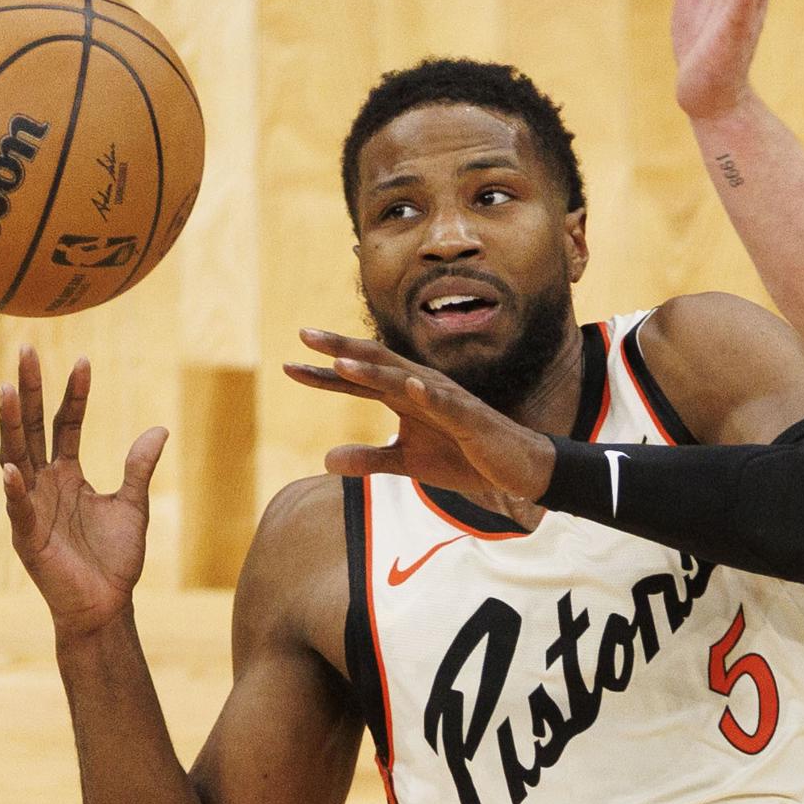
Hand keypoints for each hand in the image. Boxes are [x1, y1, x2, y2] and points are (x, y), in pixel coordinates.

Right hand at [0, 347, 167, 636]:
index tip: (83, 359)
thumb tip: (158, 428)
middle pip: (32, 428)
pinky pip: (19, 509)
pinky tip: (11, 468)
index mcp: (66, 475)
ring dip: (10, 425)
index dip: (74, 393)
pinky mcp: (27, 538)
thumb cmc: (114, 560)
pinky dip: (15, 490)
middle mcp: (44, 484)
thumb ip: (138, 467)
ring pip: (16, 457)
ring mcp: (31, 508)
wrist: (105, 606)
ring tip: (7, 391)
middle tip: (25, 349)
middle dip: (29, 390)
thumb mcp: (132, 505)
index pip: (65, 423)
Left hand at [285, 330, 554, 511]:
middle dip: (340, 349)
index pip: (358, 381)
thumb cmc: (463, 458)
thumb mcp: (408, 464)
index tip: (289, 367)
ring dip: (373, 370)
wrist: (514, 468)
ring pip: (404, 379)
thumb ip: (369, 459)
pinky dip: (428, 393)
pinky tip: (410, 385)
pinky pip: (447, 403)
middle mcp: (421, 389)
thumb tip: (325, 460)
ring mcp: (446, 400)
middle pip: (375, 363)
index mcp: (405, 397)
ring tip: (341, 362)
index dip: (323, 375)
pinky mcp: (469, 418)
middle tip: (304, 334)